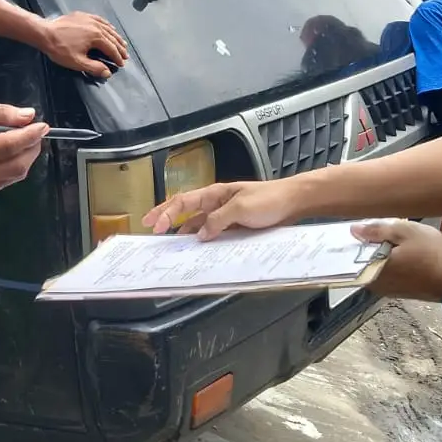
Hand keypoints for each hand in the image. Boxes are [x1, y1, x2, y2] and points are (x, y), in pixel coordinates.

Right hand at [0, 99, 46, 201]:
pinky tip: (3, 155)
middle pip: (18, 165)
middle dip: (32, 148)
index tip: (43, 126)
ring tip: (18, 141)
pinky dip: (12, 167)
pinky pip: (6, 181)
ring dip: (24, 157)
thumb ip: (1, 112)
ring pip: (16, 175)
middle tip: (34, 133)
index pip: (10, 146)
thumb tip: (29, 116)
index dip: (30, 136)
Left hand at [39, 12, 127, 78]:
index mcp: (96, 37)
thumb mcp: (77, 62)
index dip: (117, 58)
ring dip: (116, 36)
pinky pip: (99, 19)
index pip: (111, 49)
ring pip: (108, 28)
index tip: (121, 64)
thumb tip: (107, 72)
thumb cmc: (59, 48)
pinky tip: (109, 28)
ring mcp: (89, 19)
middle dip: (120, 48)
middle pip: (112, 38)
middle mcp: (96, 26)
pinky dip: (107, 25)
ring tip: (121, 43)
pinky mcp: (82, 16)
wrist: (45, 33)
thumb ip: (94, 68)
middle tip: (125, 55)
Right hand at [143, 179, 304, 238]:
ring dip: (183, 231)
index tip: (155, 226)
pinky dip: (202, 239)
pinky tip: (198, 248)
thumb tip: (199, 235)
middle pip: (185, 210)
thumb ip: (218, 221)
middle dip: (165, 216)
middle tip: (148, 226)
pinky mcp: (235, 226)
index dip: (166, 213)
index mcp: (214, 194)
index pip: (183, 201)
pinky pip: (214, 233)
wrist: (293, 203)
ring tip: (170, 243)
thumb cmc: (268, 200)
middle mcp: (216, 203)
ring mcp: (225, 215)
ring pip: (198, 223)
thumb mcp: (241, 209)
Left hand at [349, 219, 441, 301]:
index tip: (359, 229)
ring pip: (376, 268)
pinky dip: (391, 264)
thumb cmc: (433, 254)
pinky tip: (401, 252)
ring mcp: (390, 290)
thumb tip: (354, 230)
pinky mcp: (402, 292)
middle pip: (363, 262)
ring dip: (381, 255)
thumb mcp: (406, 232)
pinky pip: (388, 275)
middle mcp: (378, 284)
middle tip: (377, 231)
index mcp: (374, 269)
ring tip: (391, 239)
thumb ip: (377, 230)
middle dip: (368, 247)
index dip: (355, 240)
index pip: (351, 256)